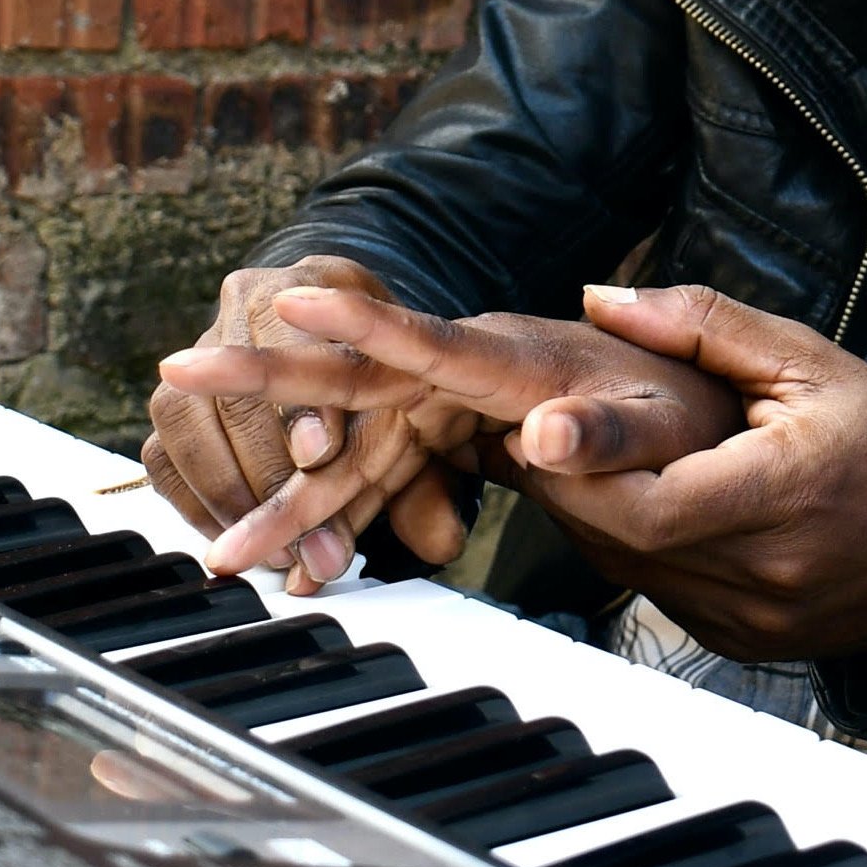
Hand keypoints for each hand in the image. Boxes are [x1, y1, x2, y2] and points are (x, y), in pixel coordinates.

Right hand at [141, 256, 457, 592]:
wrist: (353, 340)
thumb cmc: (394, 374)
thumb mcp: (423, 406)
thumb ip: (433, 473)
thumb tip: (441, 542)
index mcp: (318, 281)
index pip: (288, 337)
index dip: (301, 403)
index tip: (319, 457)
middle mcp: (247, 301)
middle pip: (233, 393)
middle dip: (267, 476)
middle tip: (303, 538)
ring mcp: (202, 347)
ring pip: (185, 424)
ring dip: (228, 498)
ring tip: (273, 552)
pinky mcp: (178, 398)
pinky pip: (164, 455)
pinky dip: (197, 504)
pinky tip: (236, 537)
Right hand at [154, 285, 746, 582]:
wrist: (688, 413)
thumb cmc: (681, 412)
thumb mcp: (666, 420)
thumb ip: (608, 432)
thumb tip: (550, 436)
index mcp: (511, 358)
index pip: (427, 338)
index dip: (360, 320)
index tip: (292, 298)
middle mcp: (458, 377)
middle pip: (351, 382)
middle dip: (263, 387)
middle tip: (177, 371)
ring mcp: (441, 412)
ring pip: (347, 453)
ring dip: (286, 503)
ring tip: (223, 555)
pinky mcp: (439, 444)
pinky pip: (370, 487)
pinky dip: (331, 527)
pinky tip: (288, 569)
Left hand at [506, 284, 866, 662]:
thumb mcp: (805, 358)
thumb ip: (701, 324)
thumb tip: (604, 298)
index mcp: (784, 493)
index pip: (651, 504)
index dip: (583, 465)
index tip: (535, 427)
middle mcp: (766, 570)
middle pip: (623, 539)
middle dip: (567, 482)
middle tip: (534, 429)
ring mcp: (752, 616)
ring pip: (629, 570)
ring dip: (589, 514)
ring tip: (567, 457)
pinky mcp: (741, 639)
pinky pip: (656, 593)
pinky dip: (628, 547)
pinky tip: (625, 502)